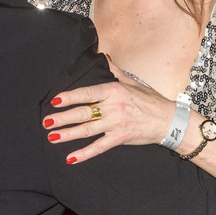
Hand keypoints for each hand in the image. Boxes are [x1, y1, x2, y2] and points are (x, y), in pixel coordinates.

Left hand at [44, 60, 173, 163]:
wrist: (168, 120)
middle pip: (83, 113)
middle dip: (63, 118)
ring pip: (87, 130)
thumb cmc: (151, 100)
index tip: (55, 100)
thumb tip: (104, 57)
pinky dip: (84, 153)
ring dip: (68, 134)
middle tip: (46, 122)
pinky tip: (71, 157)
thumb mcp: (133, 82)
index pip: (87, 93)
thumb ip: (115, 71)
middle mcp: (114, 107)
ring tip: (52, 137)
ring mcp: (116, 124)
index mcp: (114, 91)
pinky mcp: (120, 138)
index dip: (70, 97)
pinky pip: (99, 147)